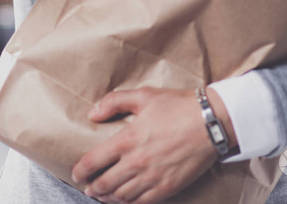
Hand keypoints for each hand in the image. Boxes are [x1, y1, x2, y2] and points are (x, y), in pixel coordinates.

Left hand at [71, 86, 233, 203]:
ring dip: (108, 198)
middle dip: (93, 187)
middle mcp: (136, 162)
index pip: (94, 162)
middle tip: (88, 187)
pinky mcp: (167, 188)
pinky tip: (125, 201)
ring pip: (121, 197)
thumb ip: (114, 102)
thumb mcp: (144, 95)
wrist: (210, 123)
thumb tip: (93, 114)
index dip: (81, 171)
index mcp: (128, 139)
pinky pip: (142, 203)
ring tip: (103, 196)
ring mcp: (152, 178)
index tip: (76, 173)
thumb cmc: (177, 106)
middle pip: (105, 184)